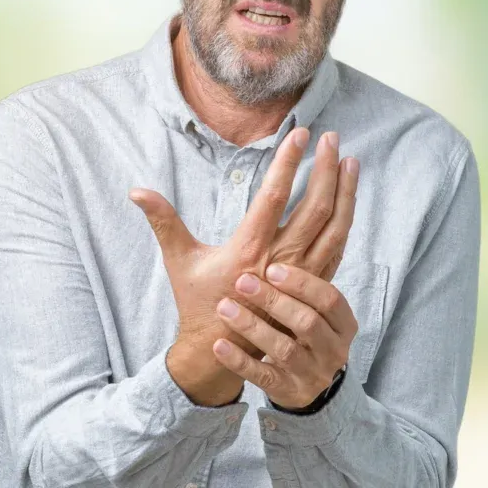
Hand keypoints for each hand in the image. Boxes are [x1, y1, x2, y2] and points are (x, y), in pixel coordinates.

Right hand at [128, 127, 357, 403]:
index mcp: (250, 249)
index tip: (299, 133)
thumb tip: (137, 191)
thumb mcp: (179, 260)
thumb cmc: (199, 304)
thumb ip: (163, 221)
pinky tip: (348, 200)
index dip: (288, 162)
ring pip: (335, 228)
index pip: (275, 195)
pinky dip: (346, 220)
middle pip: (315, 208)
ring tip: (351, 161)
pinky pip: (338, 248)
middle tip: (332, 138)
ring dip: (345, 192)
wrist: (221, 353)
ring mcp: (303, 276)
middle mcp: (282, 261)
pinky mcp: (314, 286)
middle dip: (326, 169)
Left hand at [211, 263, 357, 409]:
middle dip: (274, 301)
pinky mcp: (290, 392)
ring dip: (253, 327)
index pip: (330, 299)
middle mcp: (334, 350)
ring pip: (284, 350)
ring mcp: (313, 374)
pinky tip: (219, 346)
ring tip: (224, 308)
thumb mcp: (314, 308)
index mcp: (344, 324)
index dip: (302, 283)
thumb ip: (309, 277)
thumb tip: (299, 219)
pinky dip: (240, 361)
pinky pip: (263, 377)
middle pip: (308, 323)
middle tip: (242, 282)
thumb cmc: (303, 331)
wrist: (303, 382)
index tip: (271, 267)